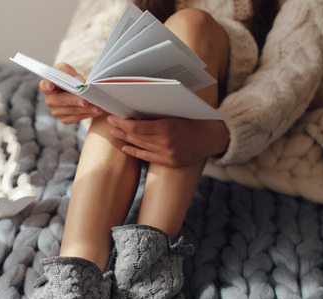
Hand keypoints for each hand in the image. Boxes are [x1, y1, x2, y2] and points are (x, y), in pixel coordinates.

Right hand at [40, 63, 103, 124]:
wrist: (73, 88)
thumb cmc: (67, 77)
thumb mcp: (66, 69)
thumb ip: (70, 72)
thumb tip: (79, 80)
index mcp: (46, 86)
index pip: (45, 85)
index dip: (48, 85)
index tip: (51, 85)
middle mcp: (50, 100)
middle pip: (61, 101)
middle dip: (74, 101)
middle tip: (85, 101)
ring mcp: (56, 111)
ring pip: (71, 111)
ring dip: (85, 109)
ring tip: (97, 107)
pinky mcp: (64, 119)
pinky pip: (76, 118)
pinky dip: (87, 115)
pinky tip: (95, 111)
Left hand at [106, 115, 229, 167]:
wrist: (211, 138)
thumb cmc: (193, 120)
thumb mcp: (175, 114)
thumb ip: (157, 115)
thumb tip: (135, 113)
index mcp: (167, 127)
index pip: (137, 127)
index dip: (122, 123)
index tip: (113, 117)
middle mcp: (166, 142)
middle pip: (136, 137)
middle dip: (121, 130)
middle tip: (111, 124)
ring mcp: (168, 154)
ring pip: (141, 146)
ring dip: (126, 140)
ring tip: (116, 134)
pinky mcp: (170, 162)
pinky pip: (148, 158)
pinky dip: (135, 152)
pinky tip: (126, 148)